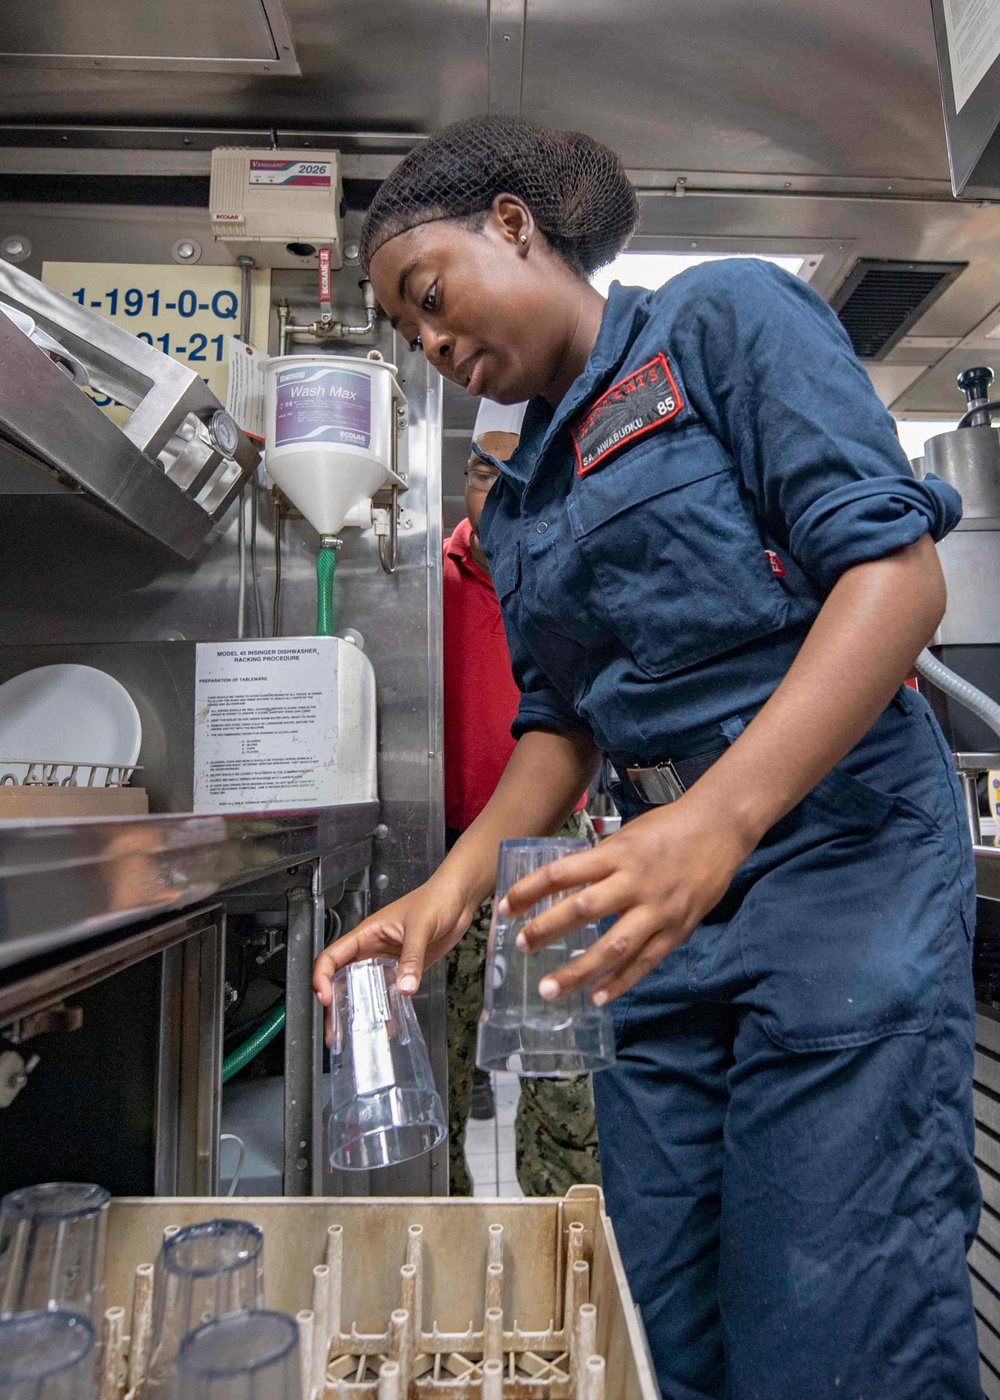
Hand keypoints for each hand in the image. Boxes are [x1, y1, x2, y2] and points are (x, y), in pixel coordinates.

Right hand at [312, 874, 473, 1043]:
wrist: (458, 899)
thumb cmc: (435, 898)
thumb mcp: (421, 927)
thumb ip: (412, 958)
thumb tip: (405, 986)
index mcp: (367, 934)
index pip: (332, 956)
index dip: (322, 977)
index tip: (325, 997)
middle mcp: (373, 948)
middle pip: (343, 978)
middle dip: (335, 1003)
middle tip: (334, 1028)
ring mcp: (388, 960)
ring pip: (365, 987)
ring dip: (360, 1008)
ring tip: (355, 1031)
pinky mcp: (404, 968)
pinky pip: (390, 990)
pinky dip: (387, 1006)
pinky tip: (389, 1021)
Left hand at [502, 795, 751, 1003]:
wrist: (721, 827)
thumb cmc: (668, 828)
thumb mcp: (627, 836)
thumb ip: (599, 862)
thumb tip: (563, 885)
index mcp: (617, 853)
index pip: (562, 872)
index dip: (530, 890)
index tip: (506, 907)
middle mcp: (634, 881)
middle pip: (583, 909)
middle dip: (548, 930)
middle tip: (521, 946)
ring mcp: (658, 908)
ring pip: (614, 945)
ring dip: (579, 971)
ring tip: (550, 989)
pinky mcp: (678, 929)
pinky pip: (646, 961)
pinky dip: (621, 982)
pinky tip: (597, 998)